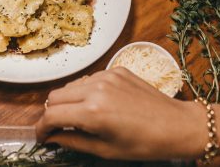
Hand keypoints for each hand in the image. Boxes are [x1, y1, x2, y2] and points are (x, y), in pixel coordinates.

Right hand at [35, 67, 207, 159]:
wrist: (178, 125)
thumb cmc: (144, 144)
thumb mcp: (105, 150)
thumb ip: (72, 141)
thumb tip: (52, 138)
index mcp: (92, 112)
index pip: (52, 115)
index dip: (42, 128)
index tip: (42, 137)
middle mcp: (95, 89)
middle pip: (55, 97)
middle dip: (52, 114)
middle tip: (58, 128)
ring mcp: (106, 76)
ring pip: (70, 86)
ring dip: (68, 102)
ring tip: (79, 117)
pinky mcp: (115, 70)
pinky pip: (88, 80)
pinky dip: (85, 92)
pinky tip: (98, 104)